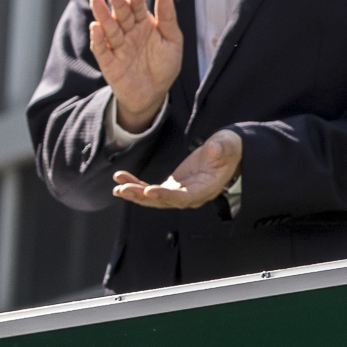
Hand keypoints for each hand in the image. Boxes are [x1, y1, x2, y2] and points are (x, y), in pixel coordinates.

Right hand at [88, 0, 181, 133]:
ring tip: (96, 1)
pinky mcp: (108, 62)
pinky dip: (98, 39)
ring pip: (109, 29)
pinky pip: (102, 50)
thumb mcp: (172, 40)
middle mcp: (128, 32)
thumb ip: (167, 18)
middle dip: (118, 3)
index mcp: (143, 24)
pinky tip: (96, 28)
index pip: (138, 8)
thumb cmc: (164, 65)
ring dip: (102, 16)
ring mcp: (117, 47)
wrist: (155, 93)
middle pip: (122, 16)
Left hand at [113, 129, 242, 209]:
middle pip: (164, 201)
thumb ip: (222, 148)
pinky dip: (136, 186)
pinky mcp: (172, 187)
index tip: (149, 191)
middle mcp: (192, 196)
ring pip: (154, 199)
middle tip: (124, 190)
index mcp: (207, 188)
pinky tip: (121, 180)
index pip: (185, 197)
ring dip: (135, 193)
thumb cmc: (228, 148)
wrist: (226, 153)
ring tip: (117, 186)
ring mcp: (180, 193)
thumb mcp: (228, 145)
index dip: (167, 196)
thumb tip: (214, 148)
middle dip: (143, 196)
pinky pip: (151, 190)